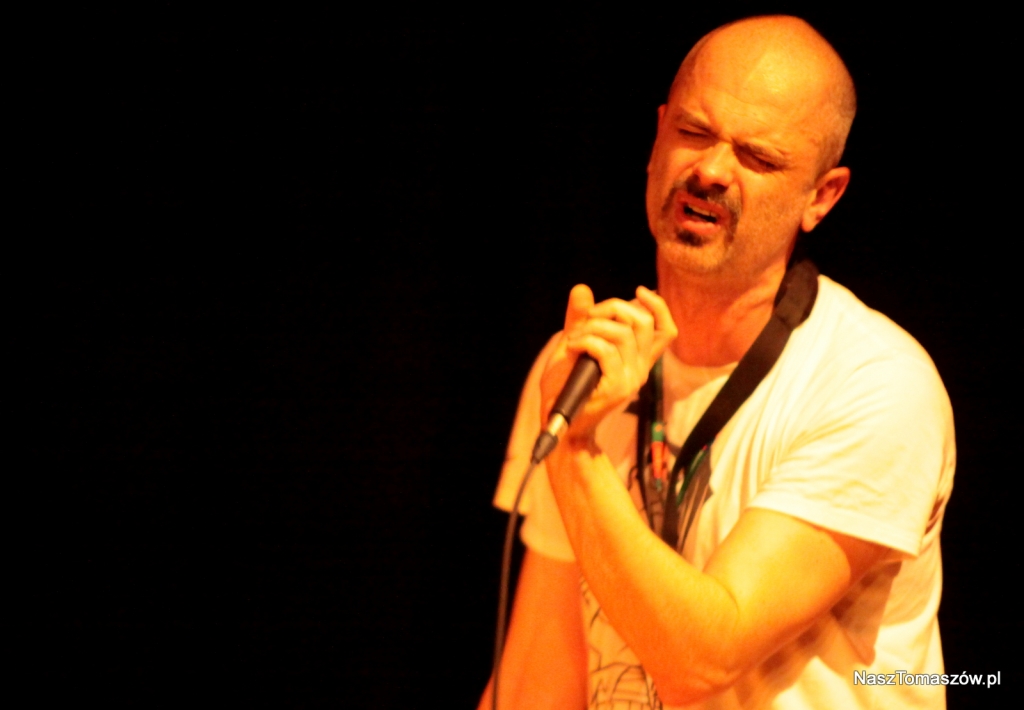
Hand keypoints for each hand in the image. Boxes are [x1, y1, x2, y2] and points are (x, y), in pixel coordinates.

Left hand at [540, 284, 676, 440]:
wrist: (558, 423)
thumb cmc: (565, 386)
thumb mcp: (574, 345)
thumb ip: (580, 319)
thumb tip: (582, 289)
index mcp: (637, 361)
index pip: (665, 331)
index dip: (659, 307)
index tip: (640, 292)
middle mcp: (640, 370)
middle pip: (643, 322)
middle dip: (612, 308)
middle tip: (587, 318)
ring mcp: (630, 380)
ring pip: (622, 333)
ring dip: (592, 326)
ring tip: (573, 338)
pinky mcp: (616, 389)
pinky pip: (605, 350)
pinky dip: (584, 340)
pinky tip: (571, 347)